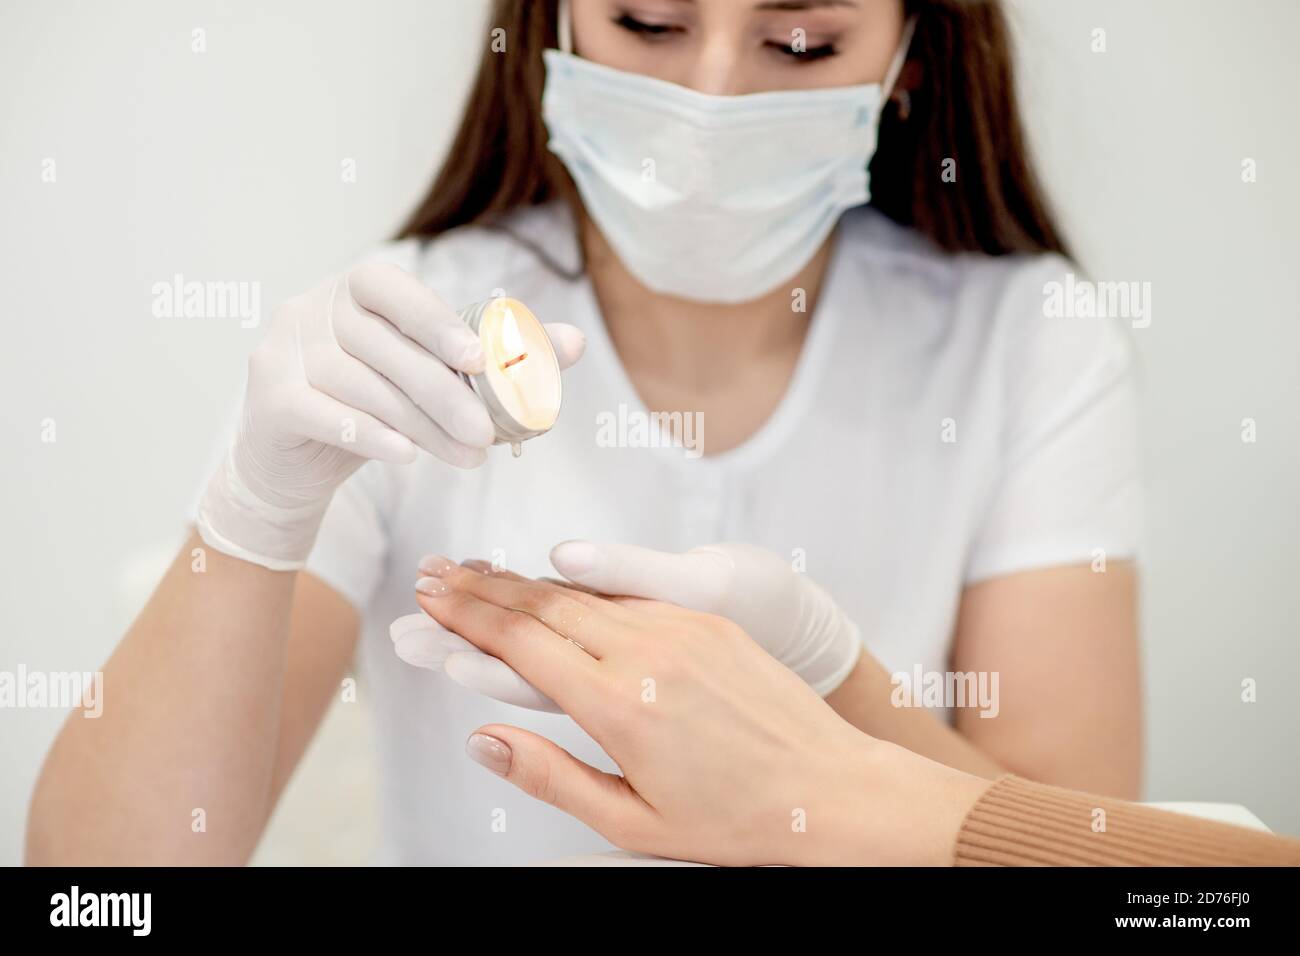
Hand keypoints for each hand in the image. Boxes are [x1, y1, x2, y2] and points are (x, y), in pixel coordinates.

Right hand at [195, 263, 583, 568]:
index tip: (480, 359)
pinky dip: (369, 435)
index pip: (389, 286)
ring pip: (360, 385)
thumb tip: (575, 344)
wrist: (294, 465)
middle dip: (443, 392)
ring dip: (419, 424)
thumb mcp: (433, 376)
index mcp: (353, 289)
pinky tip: (407, 456)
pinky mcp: (267, 399)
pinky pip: (323, 413)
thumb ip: (499, 356)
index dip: (434, 319)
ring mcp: (281, 350)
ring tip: (467, 456)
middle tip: (488, 432)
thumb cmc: (373, 406)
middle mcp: (309, 308)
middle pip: (383, 346)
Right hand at [412, 559, 983, 865]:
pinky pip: (632, 596)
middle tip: (437, 574)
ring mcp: (681, 629)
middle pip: (542, 604)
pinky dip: (583, 589)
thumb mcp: (629, 822)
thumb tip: (482, 741)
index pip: (520, 642)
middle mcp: (647, 653)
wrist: (828, 790)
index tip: (429, 599)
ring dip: (526, 581)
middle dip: (481, 586)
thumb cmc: (734, 819)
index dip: (466, 616)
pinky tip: (557, 588)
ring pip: (584, 594)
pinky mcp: (709, 621)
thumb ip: (548, 777)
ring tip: (482, 575)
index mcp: (618, 706)